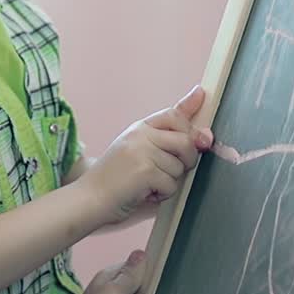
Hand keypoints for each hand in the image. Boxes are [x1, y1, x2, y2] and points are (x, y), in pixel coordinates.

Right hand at [75, 86, 213, 226]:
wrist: (88, 198)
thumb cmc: (114, 180)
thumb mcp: (138, 153)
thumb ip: (168, 143)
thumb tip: (206, 135)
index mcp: (139, 129)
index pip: (172, 114)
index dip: (191, 107)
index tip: (201, 94)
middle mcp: (141, 135)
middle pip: (186, 140)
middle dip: (187, 160)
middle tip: (167, 171)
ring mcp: (142, 151)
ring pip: (180, 167)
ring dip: (169, 182)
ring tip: (147, 185)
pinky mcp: (145, 170)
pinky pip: (172, 184)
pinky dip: (162, 195)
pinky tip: (144, 193)